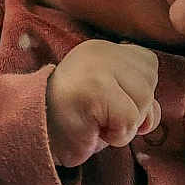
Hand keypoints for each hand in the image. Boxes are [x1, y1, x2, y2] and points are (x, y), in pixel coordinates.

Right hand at [45, 39, 160, 166]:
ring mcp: (96, 68)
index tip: (109, 104)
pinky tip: (95, 131)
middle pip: (150, 83)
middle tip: (101, 116)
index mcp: (103, 49)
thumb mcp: (112, 102)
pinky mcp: (95, 90)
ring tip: (97, 123)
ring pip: (144, 101)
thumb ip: (138, 98)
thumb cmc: (74, 123)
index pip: (148, 65)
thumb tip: (152, 113)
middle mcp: (100, 51)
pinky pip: (131, 120)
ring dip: (125, 125)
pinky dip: (118, 136)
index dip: (138, 93)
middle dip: (134, 111)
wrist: (31, 136)